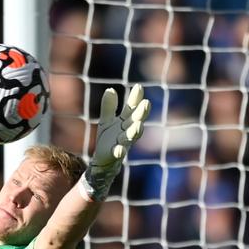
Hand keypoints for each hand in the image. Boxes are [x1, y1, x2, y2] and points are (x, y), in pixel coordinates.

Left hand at [80, 83, 150, 201]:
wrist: (102, 161)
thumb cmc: (108, 140)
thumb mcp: (106, 121)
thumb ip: (108, 107)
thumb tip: (110, 89)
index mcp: (125, 122)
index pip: (132, 108)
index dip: (135, 98)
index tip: (138, 87)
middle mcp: (127, 132)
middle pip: (136, 121)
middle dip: (141, 114)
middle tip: (146, 104)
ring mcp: (122, 143)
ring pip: (131, 137)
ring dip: (135, 131)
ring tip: (139, 125)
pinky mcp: (115, 154)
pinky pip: (119, 153)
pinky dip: (120, 151)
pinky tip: (120, 149)